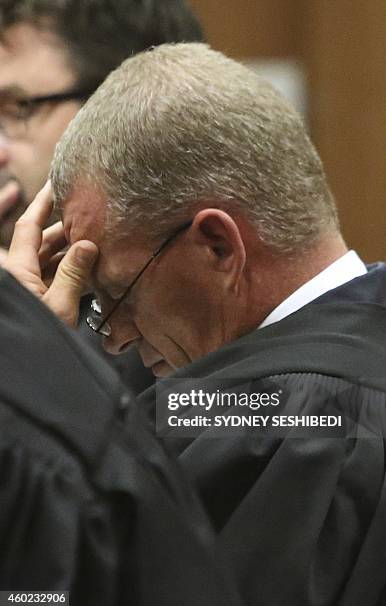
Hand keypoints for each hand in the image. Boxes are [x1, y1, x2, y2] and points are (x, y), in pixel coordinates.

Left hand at [3, 181, 98, 327]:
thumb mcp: (59, 306)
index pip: (29, 226)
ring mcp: (29, 288)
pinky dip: (71, 274)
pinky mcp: (39, 301)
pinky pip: (54, 279)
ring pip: (50, 261)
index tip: (57, 184)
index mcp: (17, 270)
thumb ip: (74, 274)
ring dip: (71, 253)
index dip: (43, 203)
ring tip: (96, 242)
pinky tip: (90, 271)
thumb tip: (87, 244)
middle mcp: (20, 274)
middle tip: (91, 218)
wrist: (24, 370)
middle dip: (66, 230)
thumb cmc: (36, 341)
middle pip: (42, 243)